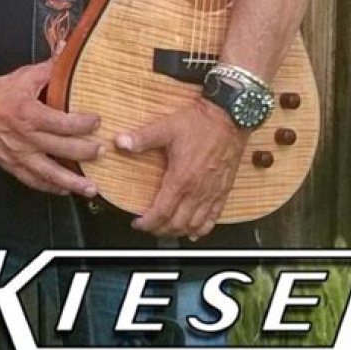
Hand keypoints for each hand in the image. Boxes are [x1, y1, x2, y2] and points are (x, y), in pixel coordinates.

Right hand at [0, 58, 103, 197]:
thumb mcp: (25, 76)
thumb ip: (50, 67)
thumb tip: (67, 50)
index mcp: (29, 114)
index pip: (64, 124)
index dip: (84, 124)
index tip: (97, 121)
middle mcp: (26, 138)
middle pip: (63, 150)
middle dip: (86, 152)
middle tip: (103, 151)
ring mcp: (19, 155)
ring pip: (50, 173)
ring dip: (73, 182)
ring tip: (92, 188)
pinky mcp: (12, 166)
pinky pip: (34, 181)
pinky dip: (51, 187)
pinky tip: (65, 190)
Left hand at [115, 100, 246, 237]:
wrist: (230, 117)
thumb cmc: (201, 122)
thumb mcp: (167, 127)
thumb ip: (142, 138)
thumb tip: (121, 142)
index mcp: (182, 178)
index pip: (162, 212)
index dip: (148, 222)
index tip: (138, 223)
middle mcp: (198, 190)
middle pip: (177, 223)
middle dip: (160, 230)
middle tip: (149, 227)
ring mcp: (212, 193)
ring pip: (194, 225)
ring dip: (178, 232)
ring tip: (167, 231)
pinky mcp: (223, 190)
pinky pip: (213, 218)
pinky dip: (202, 229)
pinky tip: (194, 232)